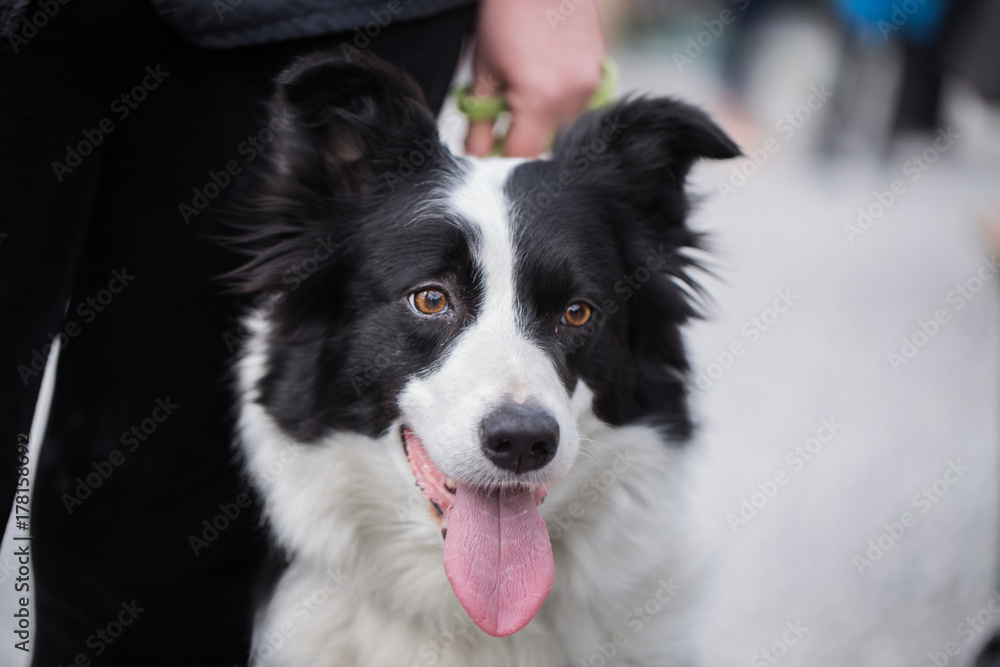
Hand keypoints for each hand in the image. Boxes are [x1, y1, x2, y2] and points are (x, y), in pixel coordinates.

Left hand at [465, 0, 606, 157]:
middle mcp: (572, 96)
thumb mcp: (483, 74)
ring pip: (564, 125)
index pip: (523, 154)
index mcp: (539, 98)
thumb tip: (477, 156)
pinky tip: (546, 73)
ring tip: (526, 85)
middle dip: (523, 135)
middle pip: (546, 143)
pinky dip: (561, 100)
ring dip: (544, 118)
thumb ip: (479, 123)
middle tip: (503, 112)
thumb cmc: (504, 17)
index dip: (503, 155)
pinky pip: (580, 103)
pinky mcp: (601, 70)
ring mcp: (591, 84)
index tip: (490, 149)